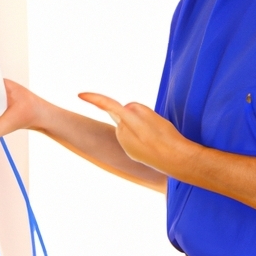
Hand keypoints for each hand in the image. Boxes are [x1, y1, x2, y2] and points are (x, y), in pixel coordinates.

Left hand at [78, 92, 193, 172]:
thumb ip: (136, 110)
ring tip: (153, 136)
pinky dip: (139, 136)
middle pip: (124, 113)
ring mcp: (124, 143)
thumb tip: (124, 112)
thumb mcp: (154, 116)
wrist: (175, 160)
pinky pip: (131, 136)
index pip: (109, 106)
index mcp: (129, 122)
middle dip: (134, 113)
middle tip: (154, 124)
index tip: (80, 95)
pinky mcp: (128, 150)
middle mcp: (122, 133)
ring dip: (137, 125)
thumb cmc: (167, 136)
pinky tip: (150, 144)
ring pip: (127, 124)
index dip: (95, 99)